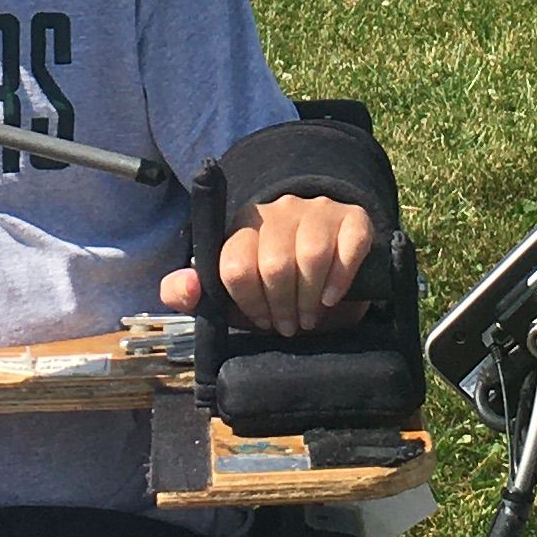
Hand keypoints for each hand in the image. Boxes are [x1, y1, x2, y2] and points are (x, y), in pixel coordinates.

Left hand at [160, 193, 378, 338]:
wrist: (327, 261)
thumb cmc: (270, 284)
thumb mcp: (228, 293)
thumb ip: (191, 292)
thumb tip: (183, 291)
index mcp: (243, 225)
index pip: (236, 264)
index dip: (249, 302)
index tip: (260, 320)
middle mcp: (279, 210)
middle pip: (274, 264)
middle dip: (281, 306)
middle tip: (288, 326)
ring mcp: (318, 210)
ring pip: (312, 254)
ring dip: (309, 298)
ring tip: (308, 318)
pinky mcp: (353, 218)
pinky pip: (349, 245)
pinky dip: (341, 279)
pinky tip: (332, 298)